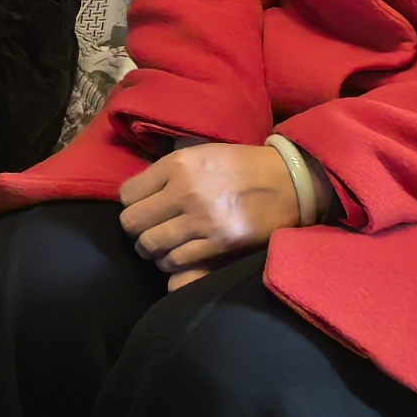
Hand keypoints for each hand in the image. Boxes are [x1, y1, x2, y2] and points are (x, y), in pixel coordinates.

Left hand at [118, 142, 305, 285]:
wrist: (290, 182)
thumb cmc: (241, 166)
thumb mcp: (200, 153)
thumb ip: (167, 170)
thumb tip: (137, 191)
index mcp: (177, 164)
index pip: (127, 194)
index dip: (131, 204)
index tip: (142, 208)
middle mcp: (185, 191)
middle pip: (133, 222)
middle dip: (135, 230)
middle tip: (147, 231)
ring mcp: (202, 219)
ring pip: (151, 245)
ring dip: (151, 250)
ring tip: (160, 247)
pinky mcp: (221, 243)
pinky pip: (177, 261)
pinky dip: (171, 263)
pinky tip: (176, 257)